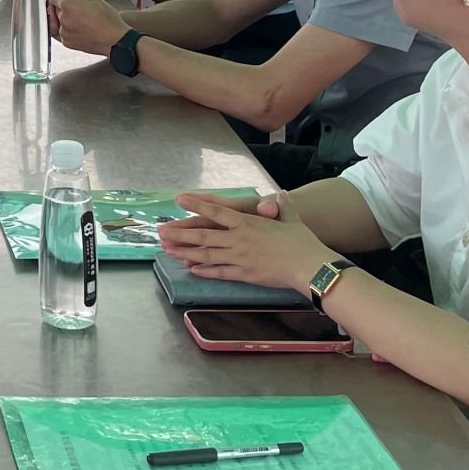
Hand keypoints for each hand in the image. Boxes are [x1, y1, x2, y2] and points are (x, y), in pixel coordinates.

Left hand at [47, 0, 127, 54]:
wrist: (115, 40)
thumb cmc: (107, 20)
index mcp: (69, 7)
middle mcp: (64, 20)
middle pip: (54, 7)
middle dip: (64, 6)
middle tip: (80, 9)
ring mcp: (64, 33)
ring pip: (57, 20)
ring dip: (64, 18)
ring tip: (81, 19)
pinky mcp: (66, 42)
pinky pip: (60, 31)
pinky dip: (66, 28)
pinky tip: (79, 27)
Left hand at [158, 192, 328, 291]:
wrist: (308, 267)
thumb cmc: (301, 242)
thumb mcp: (291, 219)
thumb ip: (282, 206)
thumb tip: (280, 194)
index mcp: (247, 223)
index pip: (216, 212)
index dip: (196, 205)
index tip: (179, 200)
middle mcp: (237, 239)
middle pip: (202, 236)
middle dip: (180, 233)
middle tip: (160, 232)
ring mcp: (238, 258)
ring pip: (205, 255)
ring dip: (185, 253)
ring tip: (167, 251)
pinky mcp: (243, 275)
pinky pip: (219, 272)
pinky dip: (204, 271)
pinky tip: (191, 269)